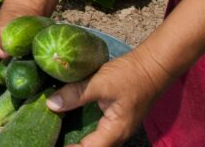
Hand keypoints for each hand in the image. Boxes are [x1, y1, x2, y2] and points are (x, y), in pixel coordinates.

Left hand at [44, 44, 172, 146]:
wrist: (153, 66)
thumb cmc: (130, 75)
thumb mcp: (101, 83)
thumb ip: (76, 93)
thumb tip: (51, 104)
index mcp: (115, 131)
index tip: (52, 142)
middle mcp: (118, 135)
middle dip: (74, 145)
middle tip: (53, 139)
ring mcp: (118, 128)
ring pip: (96, 141)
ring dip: (79, 140)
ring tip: (58, 134)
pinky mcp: (116, 119)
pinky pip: (98, 131)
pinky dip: (84, 130)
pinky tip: (70, 121)